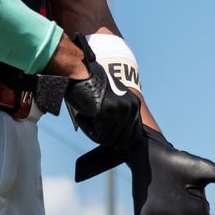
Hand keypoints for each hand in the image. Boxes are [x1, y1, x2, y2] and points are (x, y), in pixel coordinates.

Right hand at [61, 33, 142, 149]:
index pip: (134, 136)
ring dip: (94, 132)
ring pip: (108, 139)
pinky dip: (87, 128)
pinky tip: (82, 114)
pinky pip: (98, 136)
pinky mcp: (107, 112)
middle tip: (93, 127)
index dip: (119, 141)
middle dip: (106, 138)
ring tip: (86, 115)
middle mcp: (131, 107)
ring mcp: (120, 110)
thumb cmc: (90, 85)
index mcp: (135, 104)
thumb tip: (121, 142)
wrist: (78, 71)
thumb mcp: (112, 100)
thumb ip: (119, 117)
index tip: (107, 138)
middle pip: (122, 141)